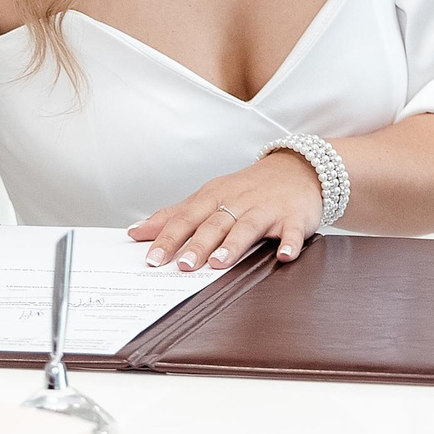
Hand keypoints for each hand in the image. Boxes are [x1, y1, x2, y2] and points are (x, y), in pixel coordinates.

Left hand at [128, 150, 323, 269]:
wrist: (297, 168)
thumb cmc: (247, 189)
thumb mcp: (209, 197)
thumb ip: (174, 216)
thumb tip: (137, 232)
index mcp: (215, 198)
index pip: (186, 218)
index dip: (168, 238)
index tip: (152, 259)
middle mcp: (238, 202)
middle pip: (215, 223)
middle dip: (198, 244)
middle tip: (183, 265)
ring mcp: (267, 209)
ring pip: (247, 227)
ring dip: (233, 245)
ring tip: (219, 263)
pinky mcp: (294, 217)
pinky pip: (293, 231)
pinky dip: (290, 243)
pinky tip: (284, 255)